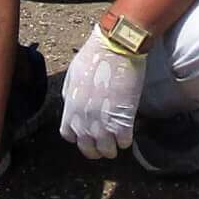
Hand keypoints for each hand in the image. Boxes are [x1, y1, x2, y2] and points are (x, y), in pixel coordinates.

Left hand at [59, 25, 146, 158]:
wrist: (116, 48)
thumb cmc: (94, 56)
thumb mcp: (72, 76)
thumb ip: (70, 95)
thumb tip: (72, 104)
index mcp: (70, 109)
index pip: (69, 135)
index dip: (79, 136)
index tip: (87, 133)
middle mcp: (84, 121)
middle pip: (87, 148)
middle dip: (96, 149)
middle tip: (105, 143)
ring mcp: (103, 123)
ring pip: (107, 150)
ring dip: (112, 148)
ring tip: (118, 141)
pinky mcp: (123, 120)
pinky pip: (124, 142)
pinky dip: (126, 140)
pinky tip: (129, 132)